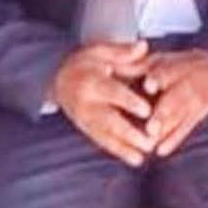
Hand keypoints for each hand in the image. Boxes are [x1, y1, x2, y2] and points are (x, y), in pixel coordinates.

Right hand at [50, 40, 154, 166]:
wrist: (58, 79)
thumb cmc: (86, 63)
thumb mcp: (100, 51)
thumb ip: (122, 51)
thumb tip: (142, 47)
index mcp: (91, 81)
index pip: (112, 92)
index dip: (128, 101)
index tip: (146, 110)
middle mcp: (86, 103)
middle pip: (107, 119)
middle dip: (128, 132)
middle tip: (149, 141)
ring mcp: (84, 119)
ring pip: (104, 135)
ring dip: (123, 148)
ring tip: (142, 157)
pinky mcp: (86, 129)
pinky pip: (101, 142)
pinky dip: (118, 151)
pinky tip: (135, 160)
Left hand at [141, 48, 207, 156]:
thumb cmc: (178, 65)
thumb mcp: (159, 60)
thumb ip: (135, 66)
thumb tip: (108, 67)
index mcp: (177, 67)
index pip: (168, 72)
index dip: (159, 79)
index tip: (149, 86)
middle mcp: (189, 84)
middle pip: (177, 99)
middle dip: (164, 113)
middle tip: (151, 127)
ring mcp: (196, 101)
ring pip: (181, 117)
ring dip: (166, 131)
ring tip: (150, 144)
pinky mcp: (199, 115)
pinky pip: (186, 129)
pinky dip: (174, 140)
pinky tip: (161, 151)